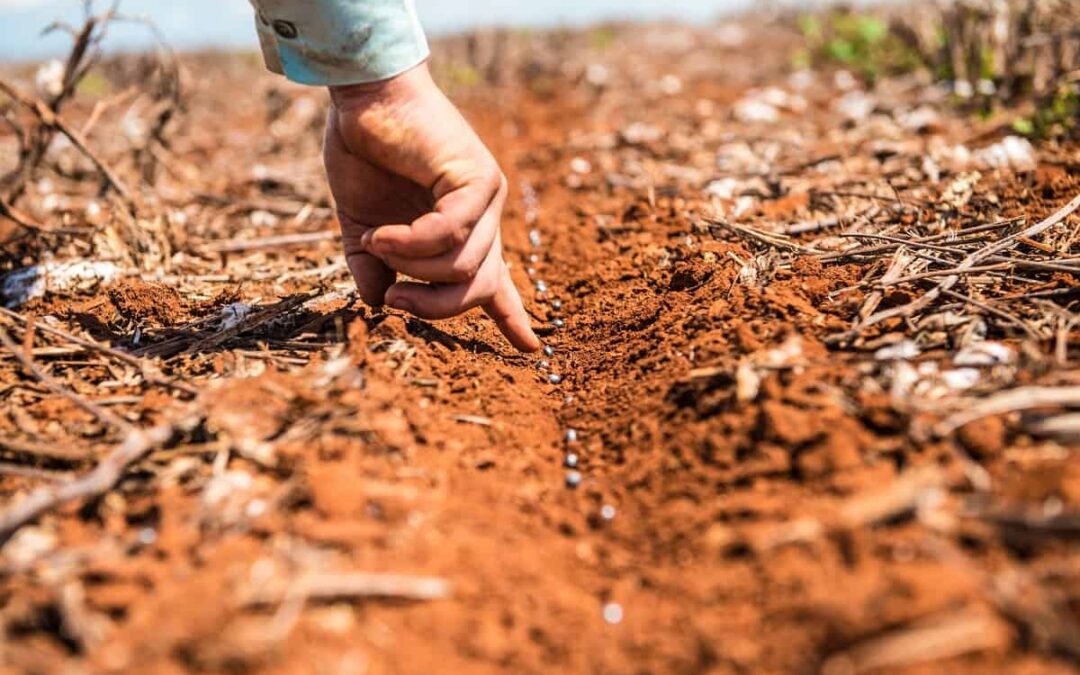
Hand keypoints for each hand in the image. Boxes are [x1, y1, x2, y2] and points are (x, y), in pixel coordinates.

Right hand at [325, 63, 539, 352]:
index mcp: (462, 233)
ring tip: (376, 243)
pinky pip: (451, 232)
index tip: (530, 349)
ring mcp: (487, 198)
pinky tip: (379, 234)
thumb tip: (379, 304)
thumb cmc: (364, 153)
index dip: (512, 318)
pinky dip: (410, 242)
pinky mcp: (480, 178)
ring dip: (413, 267)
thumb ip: (375, 267)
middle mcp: (483, 219)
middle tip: (396, 302)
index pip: (495, 283)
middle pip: (478, 288)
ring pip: (464, 266)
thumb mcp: (363, 226)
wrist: (364, 99)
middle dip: (435, 308)